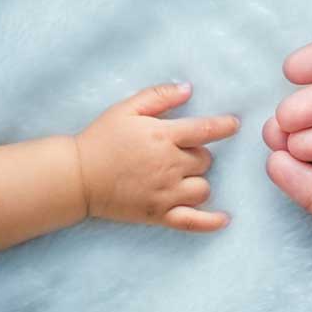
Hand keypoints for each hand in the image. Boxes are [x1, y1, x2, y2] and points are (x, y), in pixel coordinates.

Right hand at [75, 83, 238, 231]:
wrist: (76, 177)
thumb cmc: (101, 138)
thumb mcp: (126, 109)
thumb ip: (159, 96)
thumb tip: (189, 89)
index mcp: (163, 137)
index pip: (205, 130)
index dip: (224, 126)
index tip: (235, 124)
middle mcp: (169, 166)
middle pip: (205, 161)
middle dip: (197, 155)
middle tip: (176, 154)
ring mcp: (165, 193)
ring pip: (203, 188)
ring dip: (198, 181)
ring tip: (181, 177)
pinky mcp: (159, 214)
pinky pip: (193, 222)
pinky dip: (211, 222)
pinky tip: (224, 219)